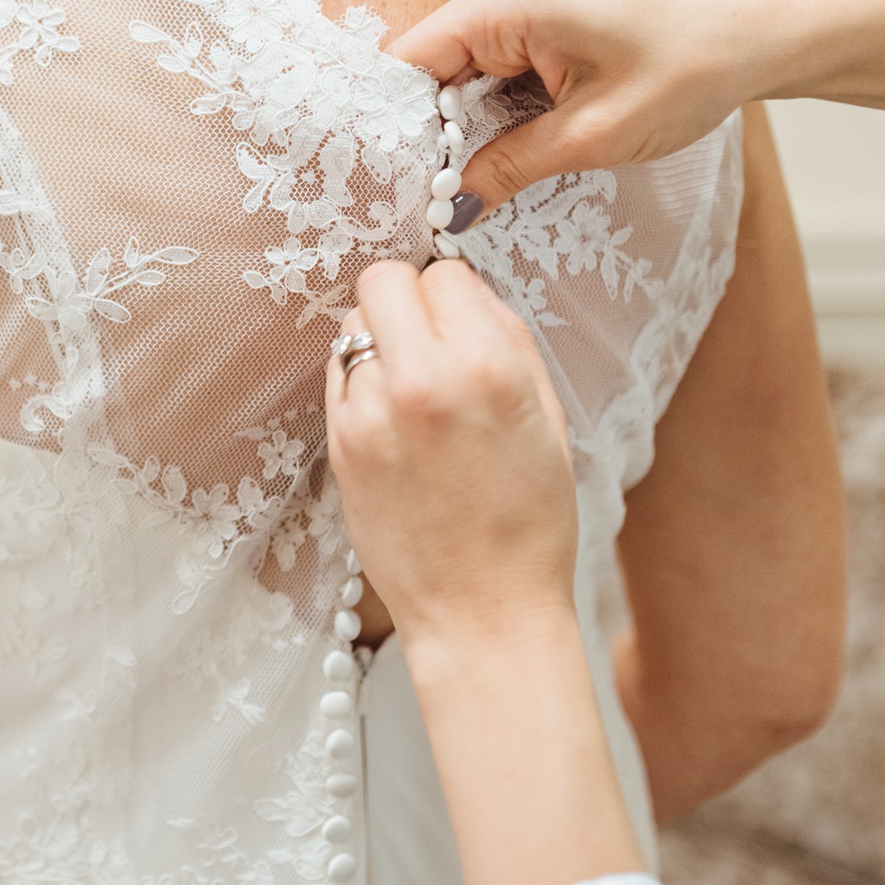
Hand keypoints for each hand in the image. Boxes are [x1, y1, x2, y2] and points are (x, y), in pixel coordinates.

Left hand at [325, 259, 578, 649]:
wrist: (481, 610)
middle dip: (405, 299)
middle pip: (382, 281)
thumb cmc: (528, 521)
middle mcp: (421, 380)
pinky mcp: (339, 446)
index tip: (462, 323)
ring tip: (412, 388)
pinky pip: (338, 378)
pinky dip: (361, 384)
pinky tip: (392, 422)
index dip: (455, 296)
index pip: (444, 274)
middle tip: (428, 339)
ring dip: (379, 342)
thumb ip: (508, 342)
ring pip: (351, 327)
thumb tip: (467, 292)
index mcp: (487, 368)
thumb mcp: (547, 419)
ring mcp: (369, 414)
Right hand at [387, 0, 774, 215]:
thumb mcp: (592, 136)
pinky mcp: (538, 2)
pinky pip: (488, 56)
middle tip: (436, 197)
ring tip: (472, 175)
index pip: (406, 65)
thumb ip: (507, 168)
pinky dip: (490, 101)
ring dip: (464, 120)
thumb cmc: (690, 69)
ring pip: (457, 66)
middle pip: (427, 66)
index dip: (395, 130)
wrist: (762, 32)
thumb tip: (449, 209)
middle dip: (430, 131)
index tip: (400, 188)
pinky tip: (504, 140)